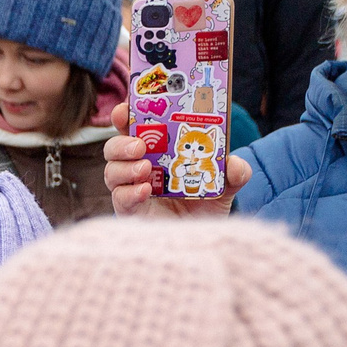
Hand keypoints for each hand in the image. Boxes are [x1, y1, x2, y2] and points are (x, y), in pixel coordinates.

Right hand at [103, 102, 250, 217]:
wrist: (203, 238)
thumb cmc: (206, 204)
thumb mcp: (226, 184)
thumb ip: (234, 172)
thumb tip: (233, 165)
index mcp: (157, 151)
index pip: (134, 128)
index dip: (125, 116)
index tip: (125, 109)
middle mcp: (140, 167)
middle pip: (114, 148)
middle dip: (121, 143)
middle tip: (140, 145)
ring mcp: (132, 189)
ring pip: (112, 172)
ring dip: (124, 167)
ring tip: (146, 169)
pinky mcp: (130, 212)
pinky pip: (119, 199)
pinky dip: (129, 193)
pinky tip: (145, 190)